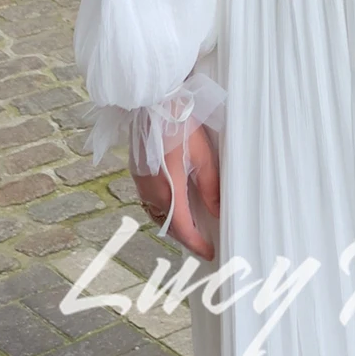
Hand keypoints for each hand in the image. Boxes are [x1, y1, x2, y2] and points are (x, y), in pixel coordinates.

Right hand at [132, 122, 219, 261]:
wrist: (151, 102)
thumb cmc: (179, 124)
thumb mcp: (202, 155)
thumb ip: (210, 186)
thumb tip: (216, 211)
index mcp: (169, 190)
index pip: (183, 229)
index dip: (198, 245)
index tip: (211, 253)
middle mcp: (151, 193)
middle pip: (169, 226)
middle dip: (186, 239)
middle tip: (203, 244)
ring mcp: (142, 185)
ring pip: (158, 216)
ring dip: (174, 226)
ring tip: (192, 228)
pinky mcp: (138, 175)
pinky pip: (150, 203)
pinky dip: (164, 212)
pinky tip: (175, 206)